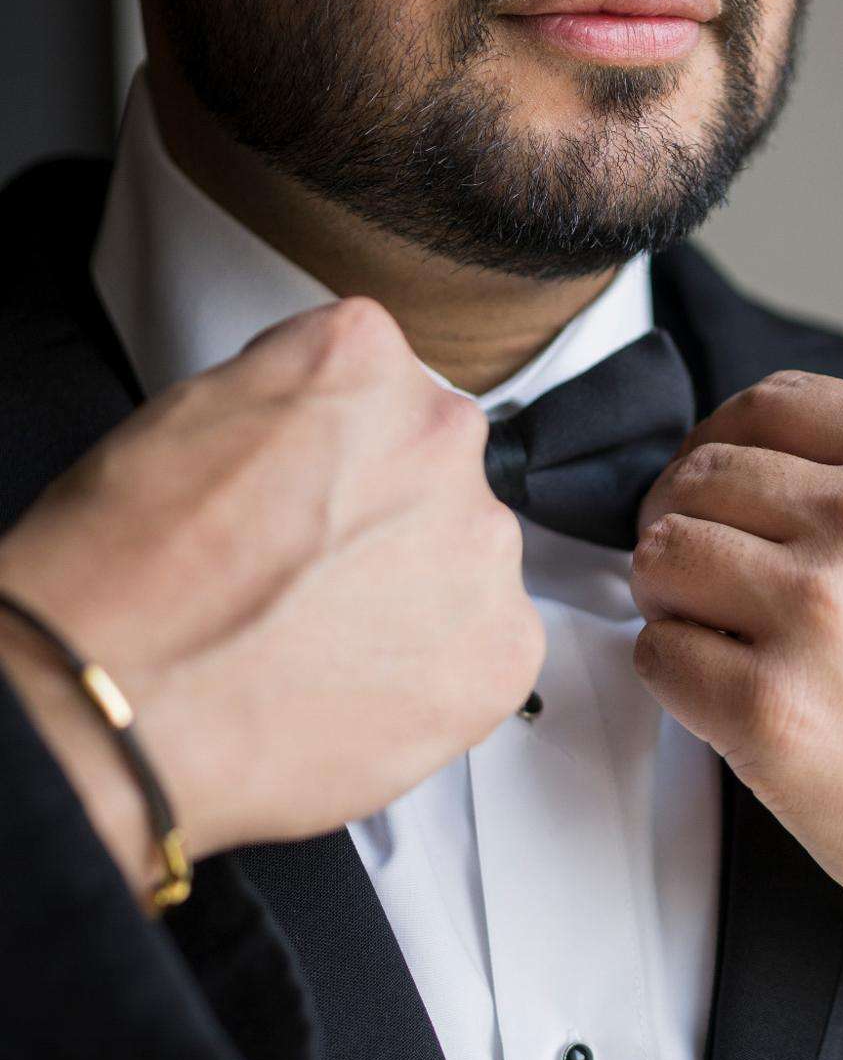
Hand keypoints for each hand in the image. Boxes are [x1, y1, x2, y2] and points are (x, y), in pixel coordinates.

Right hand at [0, 299, 543, 894]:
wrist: (121, 701)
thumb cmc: (123, 576)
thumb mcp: (188, 415)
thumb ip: (290, 406)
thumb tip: (319, 441)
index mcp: (361, 358)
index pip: (382, 388)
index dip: (334, 457)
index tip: (308, 494)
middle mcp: (440, 438)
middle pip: (436, 475)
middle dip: (386, 523)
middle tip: (310, 580)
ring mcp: (482, 545)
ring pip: (467, 563)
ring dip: (419, 598)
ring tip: (323, 646)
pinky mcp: (504, 649)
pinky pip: (490, 650)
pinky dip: (439, 675)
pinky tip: (360, 691)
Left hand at [631, 370, 842, 969]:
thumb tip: (738, 473)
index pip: (763, 405)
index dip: (716, 451)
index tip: (714, 493)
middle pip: (697, 481)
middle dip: (686, 530)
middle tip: (707, 585)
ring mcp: (814, 614)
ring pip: (660, 558)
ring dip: (672, 601)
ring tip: (718, 639)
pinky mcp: (770, 711)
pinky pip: (657, 655)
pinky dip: (675, 675)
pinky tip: (727, 698)